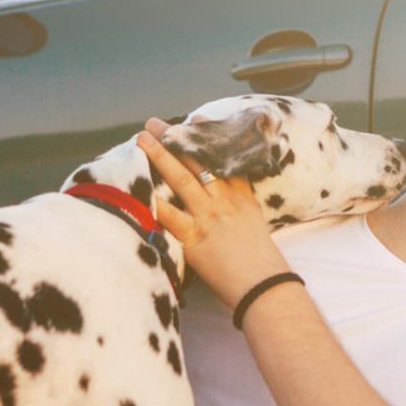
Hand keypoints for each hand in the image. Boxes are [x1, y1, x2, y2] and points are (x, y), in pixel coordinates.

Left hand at [137, 119, 289, 301]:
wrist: (266, 286)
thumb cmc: (262, 265)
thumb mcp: (257, 227)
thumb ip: (240, 211)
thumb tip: (225, 210)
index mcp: (242, 197)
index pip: (225, 158)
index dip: (210, 137)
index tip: (196, 119)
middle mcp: (226, 200)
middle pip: (200, 162)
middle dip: (177, 139)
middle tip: (156, 123)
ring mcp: (210, 215)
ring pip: (183, 179)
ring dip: (161, 157)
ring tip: (143, 139)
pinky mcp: (196, 236)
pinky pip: (171, 216)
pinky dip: (155, 203)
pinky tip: (140, 189)